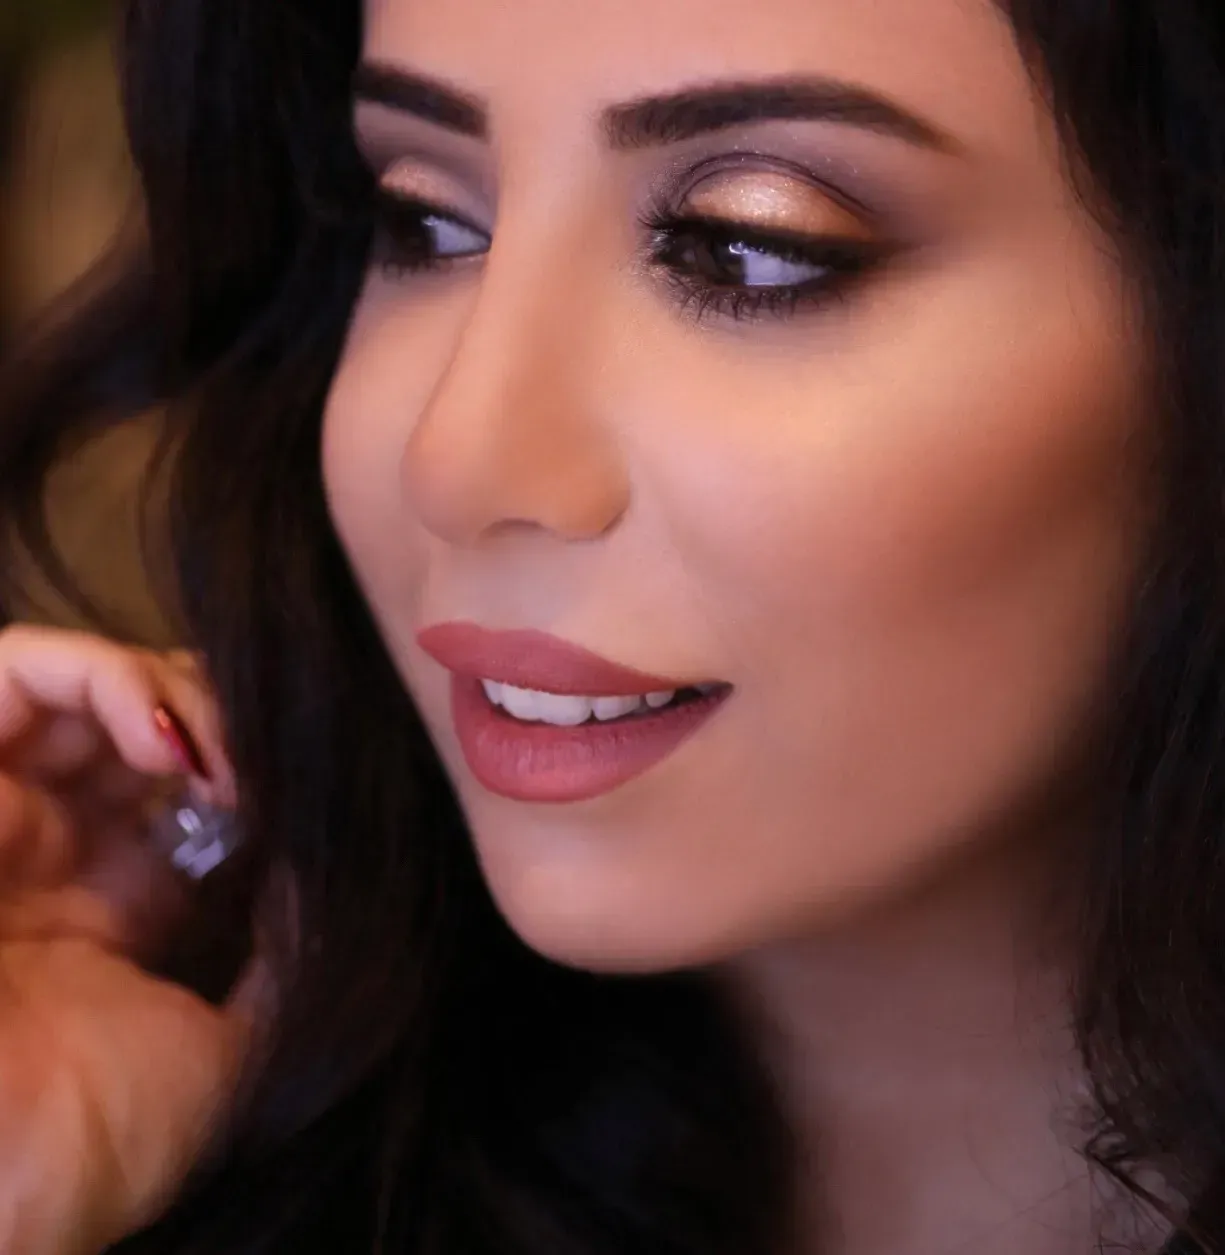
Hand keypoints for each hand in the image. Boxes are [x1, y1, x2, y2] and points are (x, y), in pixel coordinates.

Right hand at [0, 625, 254, 1253]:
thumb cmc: (92, 1136)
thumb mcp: (224, 1055)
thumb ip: (284, 961)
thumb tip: (334, 877)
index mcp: (111, 910)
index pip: (193, 795)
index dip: (255, 774)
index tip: (312, 794)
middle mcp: (55, 847)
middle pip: (151, 724)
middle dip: (224, 721)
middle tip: (273, 762)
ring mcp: (3, 810)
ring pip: (94, 681)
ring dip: (180, 694)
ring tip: (227, 754)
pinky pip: (17, 670)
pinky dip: (108, 675)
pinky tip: (167, 739)